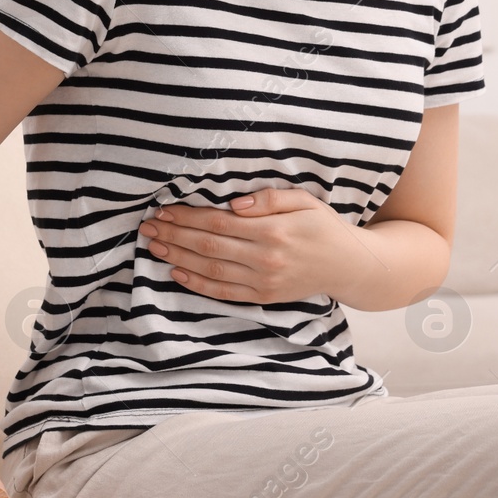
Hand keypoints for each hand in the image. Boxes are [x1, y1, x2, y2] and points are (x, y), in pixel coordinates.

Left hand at [137, 186, 365, 304]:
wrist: (349, 265)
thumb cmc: (324, 227)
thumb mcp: (304, 202)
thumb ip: (269, 199)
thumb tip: (233, 202)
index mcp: (273, 231)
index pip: (218, 221)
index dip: (187, 216)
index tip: (164, 210)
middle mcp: (265, 259)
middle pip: (208, 245)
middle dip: (174, 235)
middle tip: (148, 227)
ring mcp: (263, 282)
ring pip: (211, 270)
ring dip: (178, 258)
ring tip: (155, 247)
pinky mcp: (263, 297)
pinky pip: (223, 292)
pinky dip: (197, 284)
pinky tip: (177, 272)